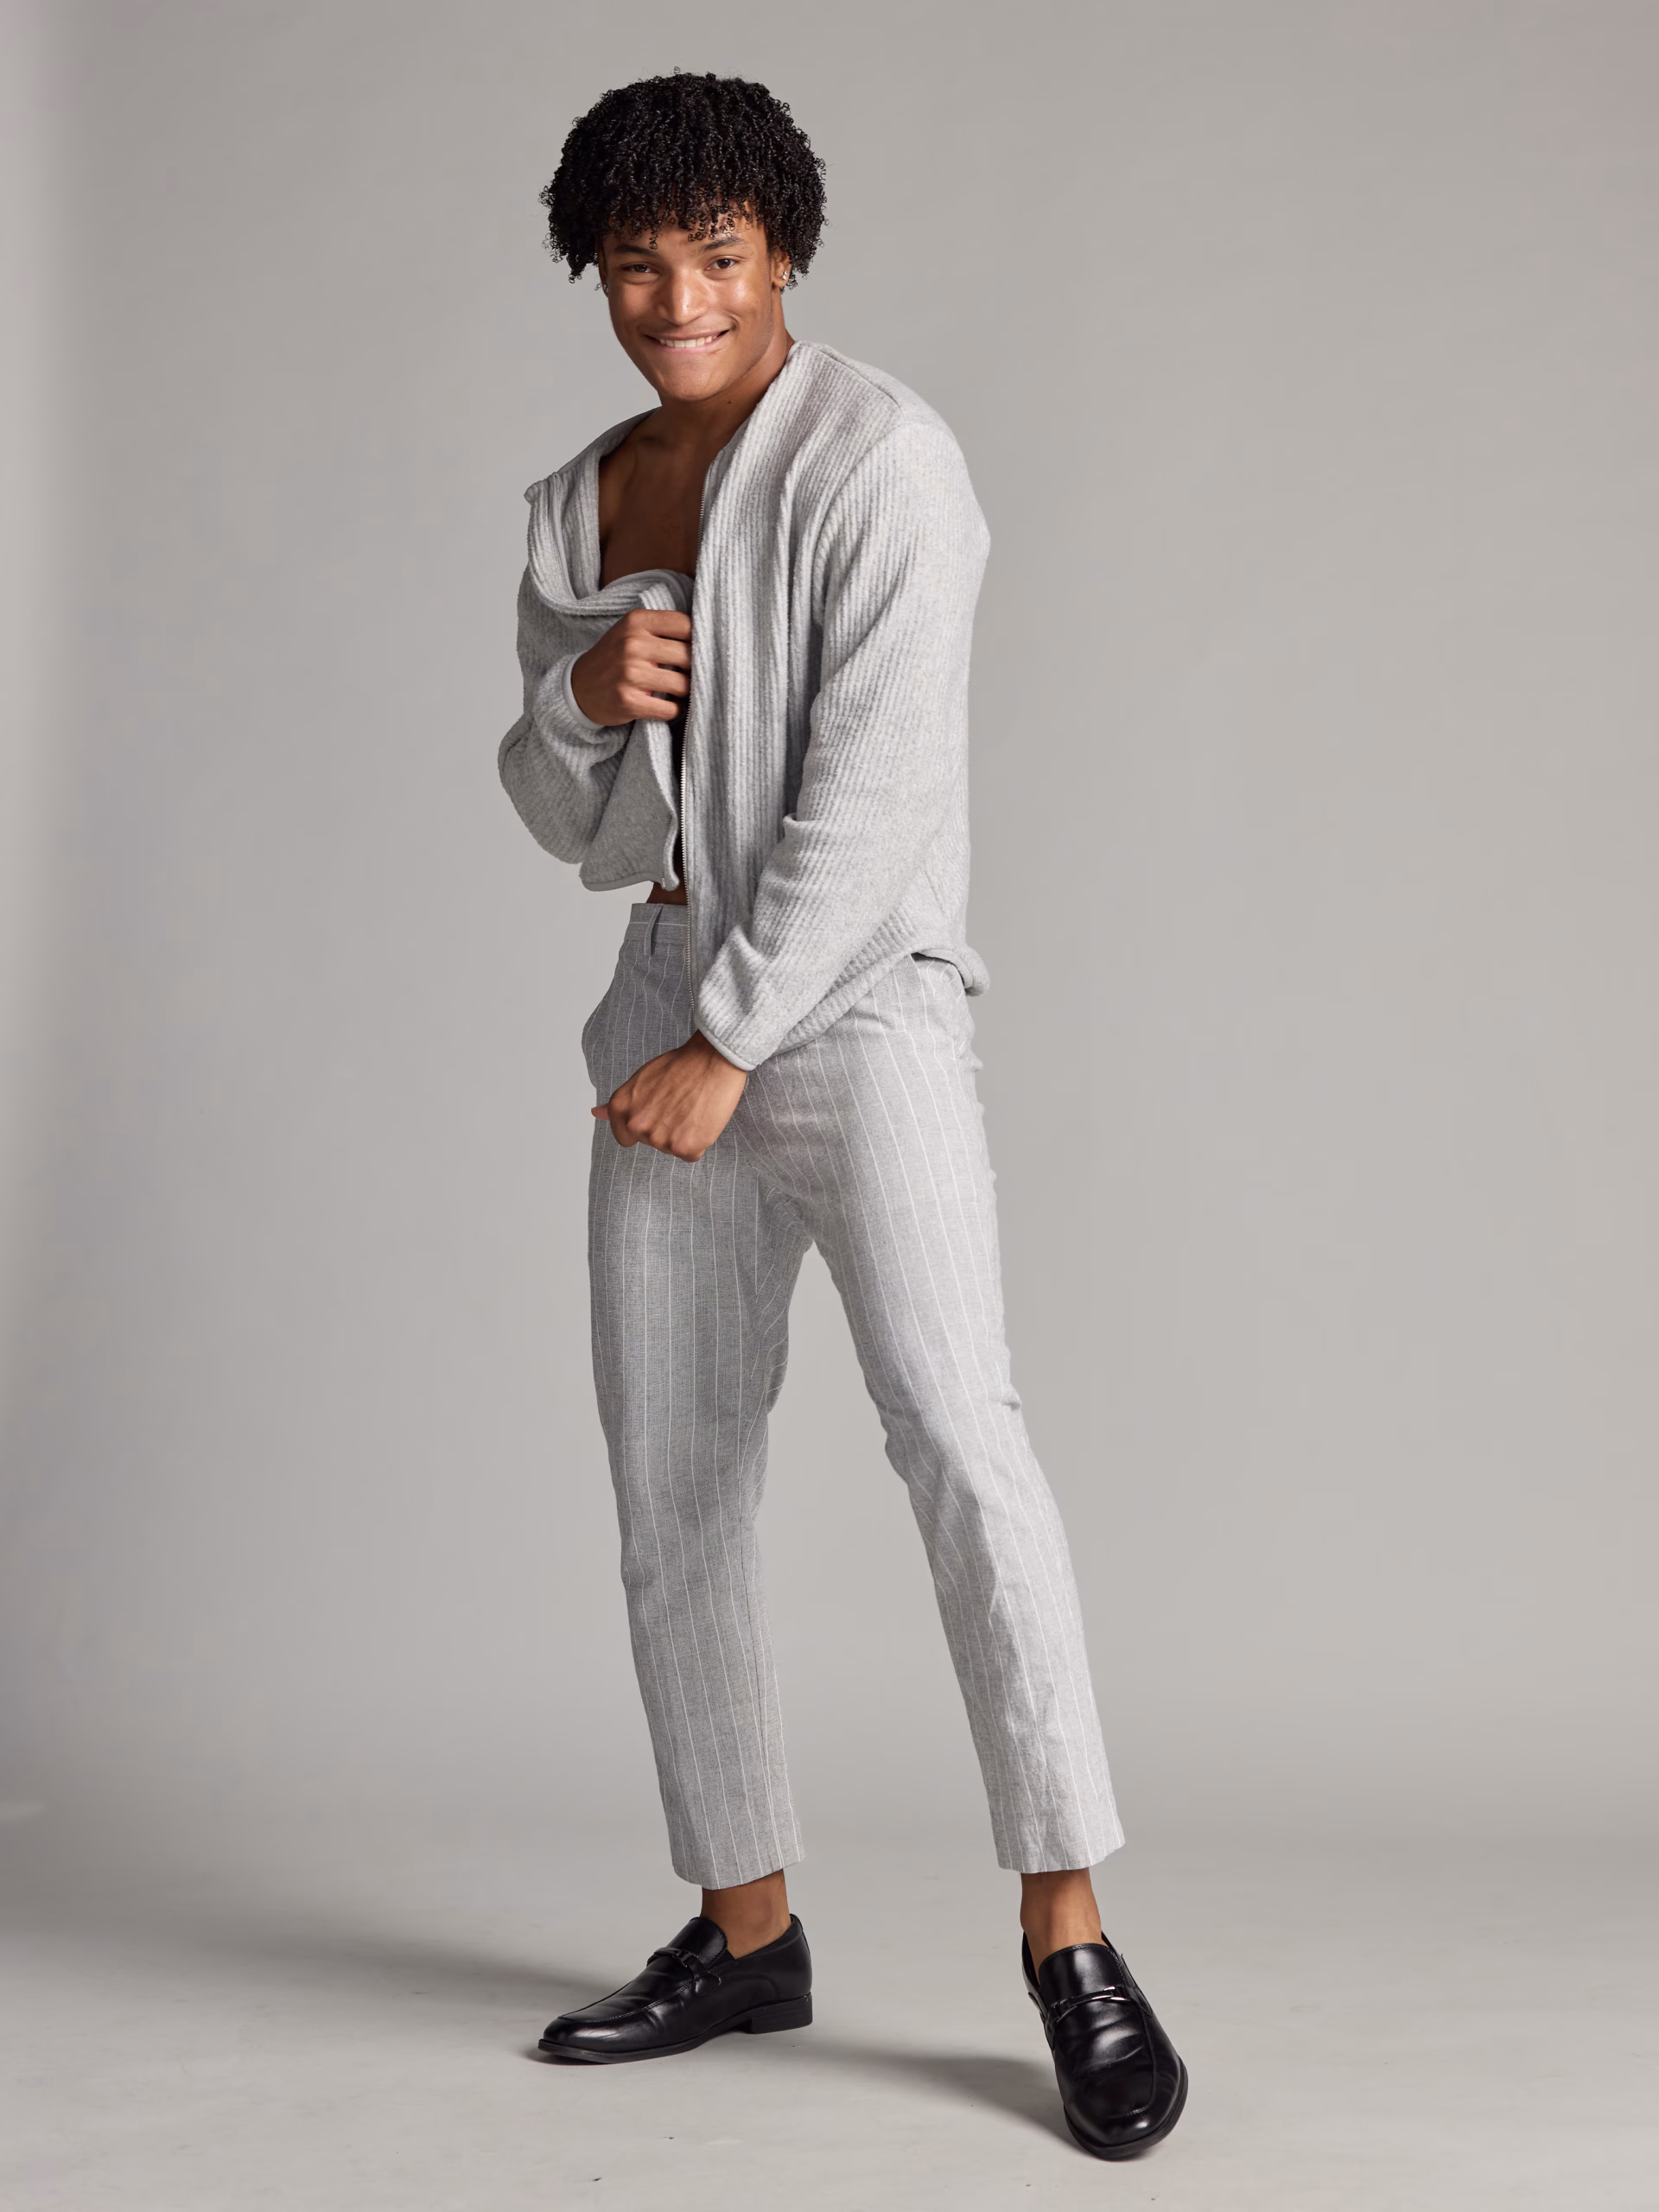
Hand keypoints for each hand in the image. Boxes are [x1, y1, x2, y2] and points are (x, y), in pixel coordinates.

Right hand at [570, 609, 690, 726]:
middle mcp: (633, 644)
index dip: (699, 639)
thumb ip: (662, 629)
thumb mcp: (631, 632)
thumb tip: (707, 640)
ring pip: (683, 685)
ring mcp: (630, 674)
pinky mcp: (630, 701)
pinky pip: (671, 709)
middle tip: (693, 676)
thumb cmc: (614, 659)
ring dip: (686, 692)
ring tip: (679, 691)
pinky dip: (675, 711)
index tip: (700, 650)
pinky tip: (668, 706)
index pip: (685, 624)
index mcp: (636, 622)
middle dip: (695, 669)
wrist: (578, 688)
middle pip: (688, 656)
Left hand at [594, 1032, 746, 1159]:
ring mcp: (659, 1138)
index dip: (645, 1125)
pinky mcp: (684, 1147)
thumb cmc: (680, 1065)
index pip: (625, 1137)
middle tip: (679, 1105)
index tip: (658, 1113)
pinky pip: (691, 1155)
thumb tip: (596, 1113)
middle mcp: (636, 1125)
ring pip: (671, 1149)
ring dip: (683, 1135)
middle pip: (651, 1143)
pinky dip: (699, 1141)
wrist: (712, 1060)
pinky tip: (702, 1119)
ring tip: (692, 1109)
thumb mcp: (641, 1079)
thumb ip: (620, 1102)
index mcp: (621, 1108)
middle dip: (665, 1129)